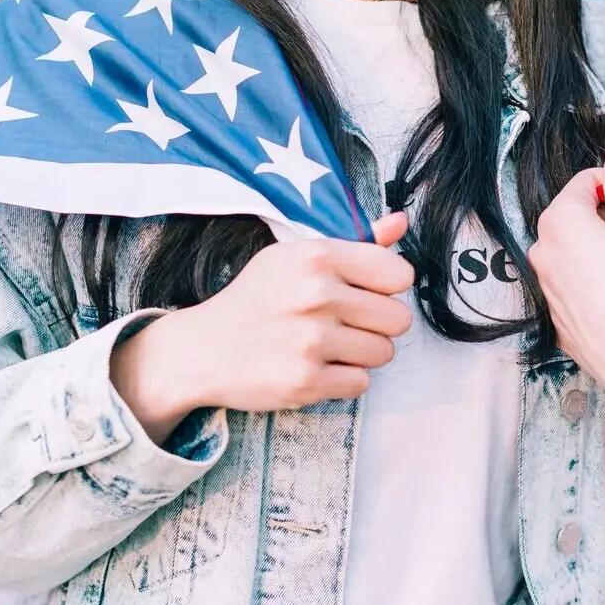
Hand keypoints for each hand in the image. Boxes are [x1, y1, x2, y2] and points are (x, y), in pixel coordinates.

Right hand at [112, 213, 414, 443]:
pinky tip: (316, 366)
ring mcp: (311, 341)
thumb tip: (401, 221)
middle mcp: (316, 295)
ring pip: (383, 353)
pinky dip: (343, 380)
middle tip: (345, 324)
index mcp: (317, 256)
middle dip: (378, 325)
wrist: (202, 349)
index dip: (387, 287)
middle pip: (398, 319)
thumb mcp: (296, 257)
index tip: (365, 292)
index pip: (399, 274)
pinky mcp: (306, 381)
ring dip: (362, 354)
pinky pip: (361, 383)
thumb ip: (356, 243)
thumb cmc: (255, 300)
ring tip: (328, 345)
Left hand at [528, 138, 604, 436]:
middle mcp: (541, 250)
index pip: (584, 182)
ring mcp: (543, 284)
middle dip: (604, 218)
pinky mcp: (552, 313)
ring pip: (570, 249)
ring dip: (595, 249)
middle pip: (573, 215)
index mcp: (561, 221)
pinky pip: (569, 281)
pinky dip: (588, 279)